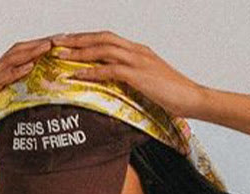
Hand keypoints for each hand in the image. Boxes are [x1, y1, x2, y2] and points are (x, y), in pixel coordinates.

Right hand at [0, 37, 53, 159]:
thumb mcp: (5, 114)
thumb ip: (18, 107)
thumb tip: (39, 112)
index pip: (19, 56)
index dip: (37, 48)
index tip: (57, 45)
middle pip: (18, 51)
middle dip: (38, 43)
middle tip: (59, 39)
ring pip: (12, 59)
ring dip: (31, 51)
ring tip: (48, 46)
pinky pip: (3, 77)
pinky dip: (17, 70)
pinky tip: (31, 66)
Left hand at [51, 30, 208, 118]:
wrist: (192, 98)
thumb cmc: (174, 95)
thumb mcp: (149, 83)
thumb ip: (133, 79)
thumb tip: (116, 85)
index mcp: (138, 51)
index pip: (107, 39)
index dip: (86, 39)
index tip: (69, 42)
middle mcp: (136, 51)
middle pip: (101, 38)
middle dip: (77, 39)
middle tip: (56, 42)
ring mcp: (138, 61)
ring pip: (103, 50)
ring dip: (79, 52)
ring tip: (61, 56)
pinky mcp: (139, 76)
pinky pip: (110, 70)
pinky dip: (92, 71)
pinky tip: (77, 75)